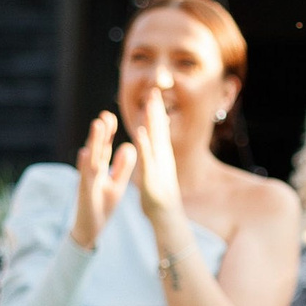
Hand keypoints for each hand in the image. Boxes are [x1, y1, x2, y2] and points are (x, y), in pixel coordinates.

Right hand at [68, 109, 135, 250]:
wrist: (90, 228)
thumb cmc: (102, 205)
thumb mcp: (117, 184)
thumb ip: (123, 167)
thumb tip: (129, 146)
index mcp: (100, 169)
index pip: (104, 147)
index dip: (108, 133)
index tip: (111, 116)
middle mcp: (92, 172)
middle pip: (97, 148)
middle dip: (101, 132)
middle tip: (105, 115)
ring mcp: (87, 181)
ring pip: (91, 158)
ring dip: (94, 142)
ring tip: (98, 125)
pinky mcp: (85, 192)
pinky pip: (85, 177)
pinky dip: (85, 165)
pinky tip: (85, 153)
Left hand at [131, 85, 183, 219]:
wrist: (166, 215)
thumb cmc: (159, 194)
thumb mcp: (157, 169)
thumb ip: (156, 154)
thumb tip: (154, 144)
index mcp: (160, 154)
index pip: (158, 129)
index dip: (156, 111)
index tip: (153, 93)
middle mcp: (162, 157)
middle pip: (159, 129)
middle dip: (156, 109)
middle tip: (154, 89)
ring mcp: (158, 165)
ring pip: (155, 139)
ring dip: (152, 120)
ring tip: (150, 103)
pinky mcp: (151, 176)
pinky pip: (147, 157)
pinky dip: (144, 143)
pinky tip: (140, 131)